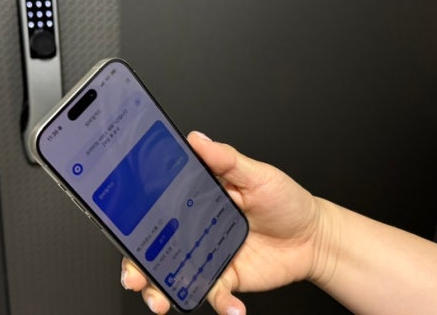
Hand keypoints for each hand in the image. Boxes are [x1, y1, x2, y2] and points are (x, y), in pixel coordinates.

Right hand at [120, 131, 330, 313]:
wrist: (315, 237)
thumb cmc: (285, 201)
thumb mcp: (257, 173)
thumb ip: (226, 159)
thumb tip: (197, 139)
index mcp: (195, 200)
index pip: (155, 208)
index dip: (133, 221)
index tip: (121, 229)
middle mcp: (195, 229)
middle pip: (153, 248)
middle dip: (136, 265)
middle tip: (134, 275)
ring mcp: (207, 257)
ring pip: (173, 276)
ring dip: (161, 291)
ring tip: (161, 301)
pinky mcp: (226, 279)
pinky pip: (214, 294)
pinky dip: (219, 304)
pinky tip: (229, 307)